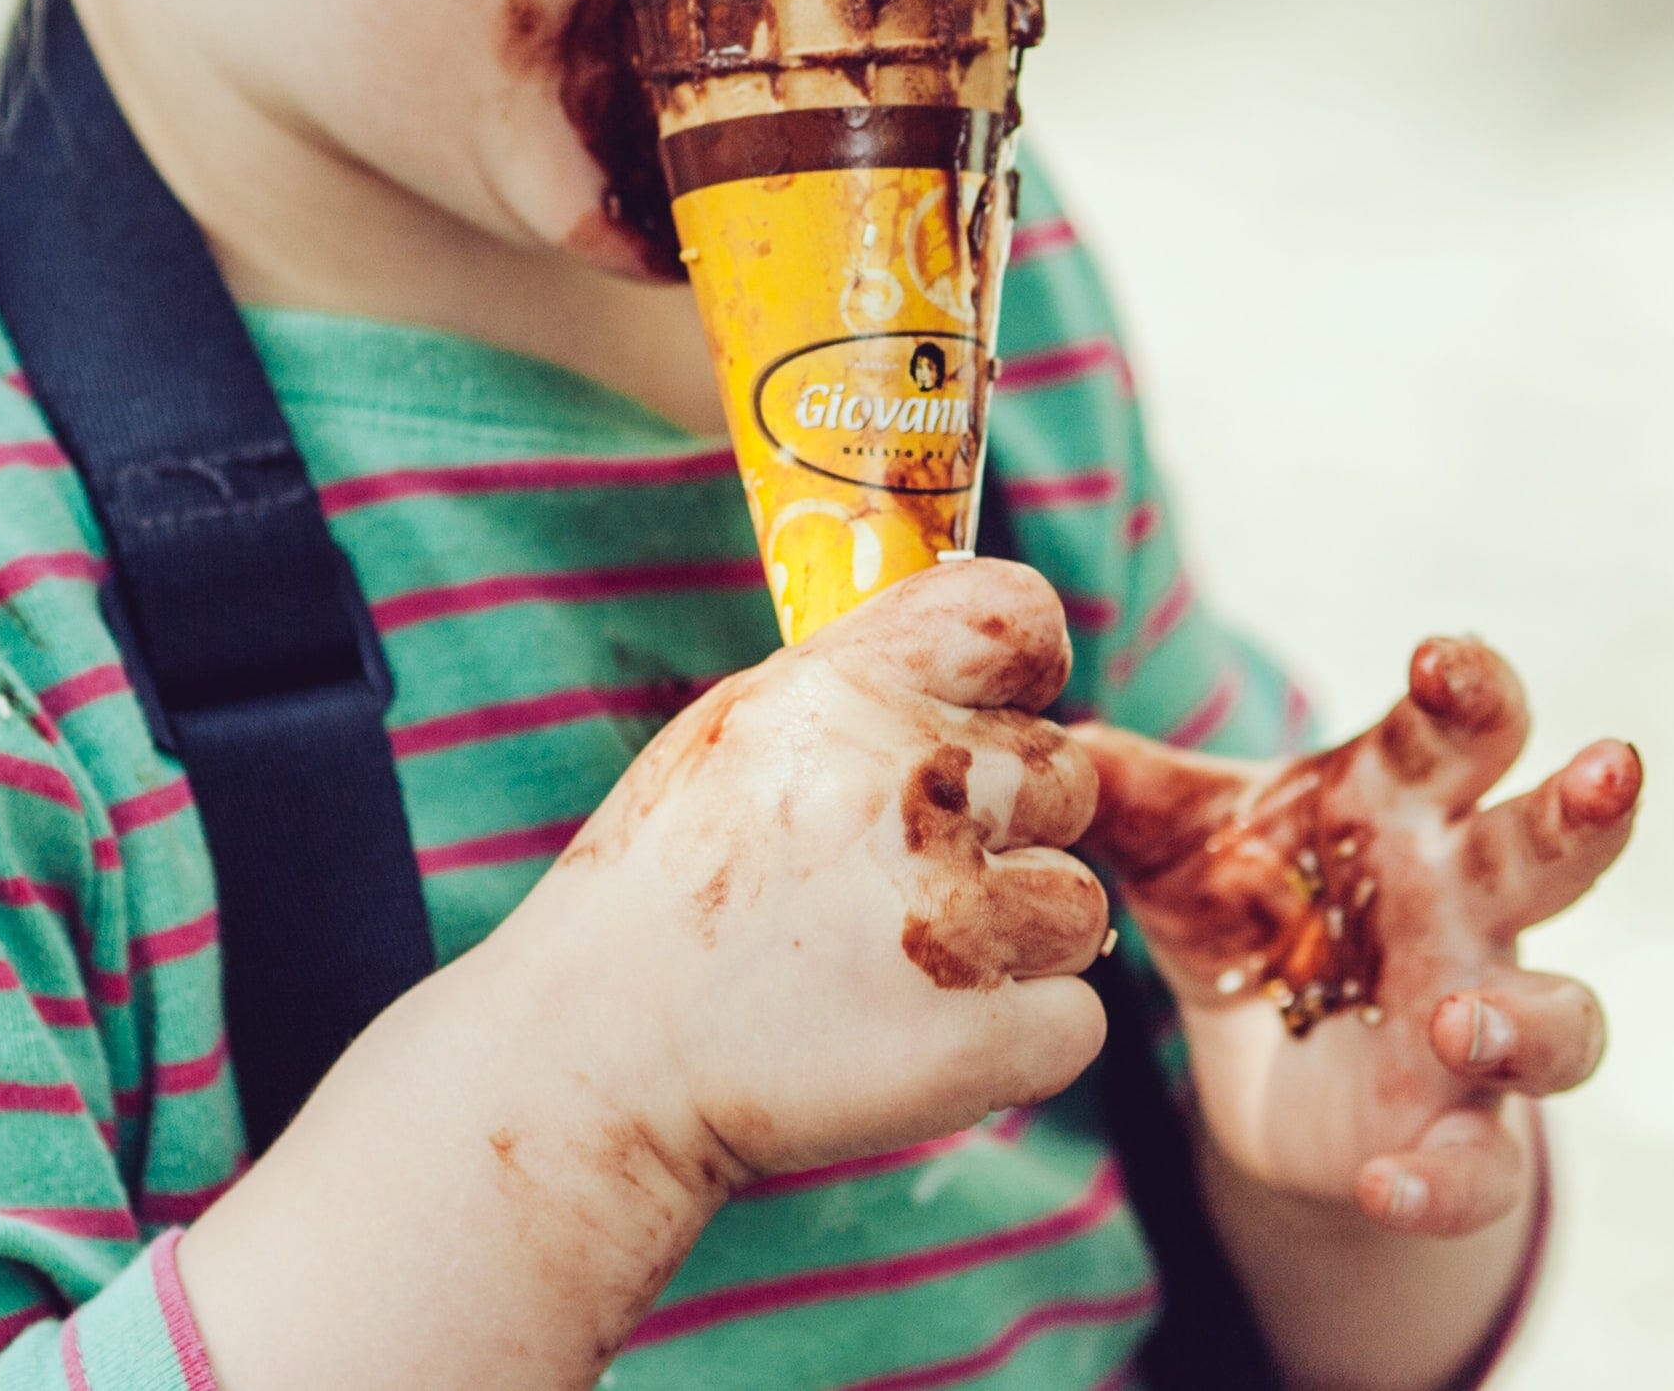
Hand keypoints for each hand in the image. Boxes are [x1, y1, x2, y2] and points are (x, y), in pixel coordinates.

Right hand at [512, 558, 1116, 1192]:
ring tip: (894, 967)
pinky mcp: (982, 1037)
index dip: (1026, 670)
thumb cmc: (664, 890)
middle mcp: (907, 788)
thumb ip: (862, 682)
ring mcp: (951, 918)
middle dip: (1007, 829)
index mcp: (842, 692)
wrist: (596, 1056)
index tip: (993, 719)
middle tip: (896, 883)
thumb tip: (986, 657)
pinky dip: (1016, 1040)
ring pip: (1077, 905)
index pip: (1015, 617)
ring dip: (1013, 942)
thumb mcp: (736, 733)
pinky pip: (1076, 1018)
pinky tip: (912, 1035)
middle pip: (1066, 777)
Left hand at [1077, 639, 1638, 1238]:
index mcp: (1406, 806)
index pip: (1462, 731)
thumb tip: (1048, 736)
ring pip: (1565, 1019)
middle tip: (1612, 766)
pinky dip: (1445, 1184)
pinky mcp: (1458, 1133)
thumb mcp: (1174, 840)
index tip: (1439, 658)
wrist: (1260, 1060)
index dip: (1469, 688)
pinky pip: (1483, 1168)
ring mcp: (1478, 1021)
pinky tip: (1385, 1184)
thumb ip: (1121, 787)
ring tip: (1460, 1017)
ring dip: (1531, 1017)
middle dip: (1588, 810)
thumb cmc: (1248, 904)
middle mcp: (1466, 903)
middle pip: (1553, 848)